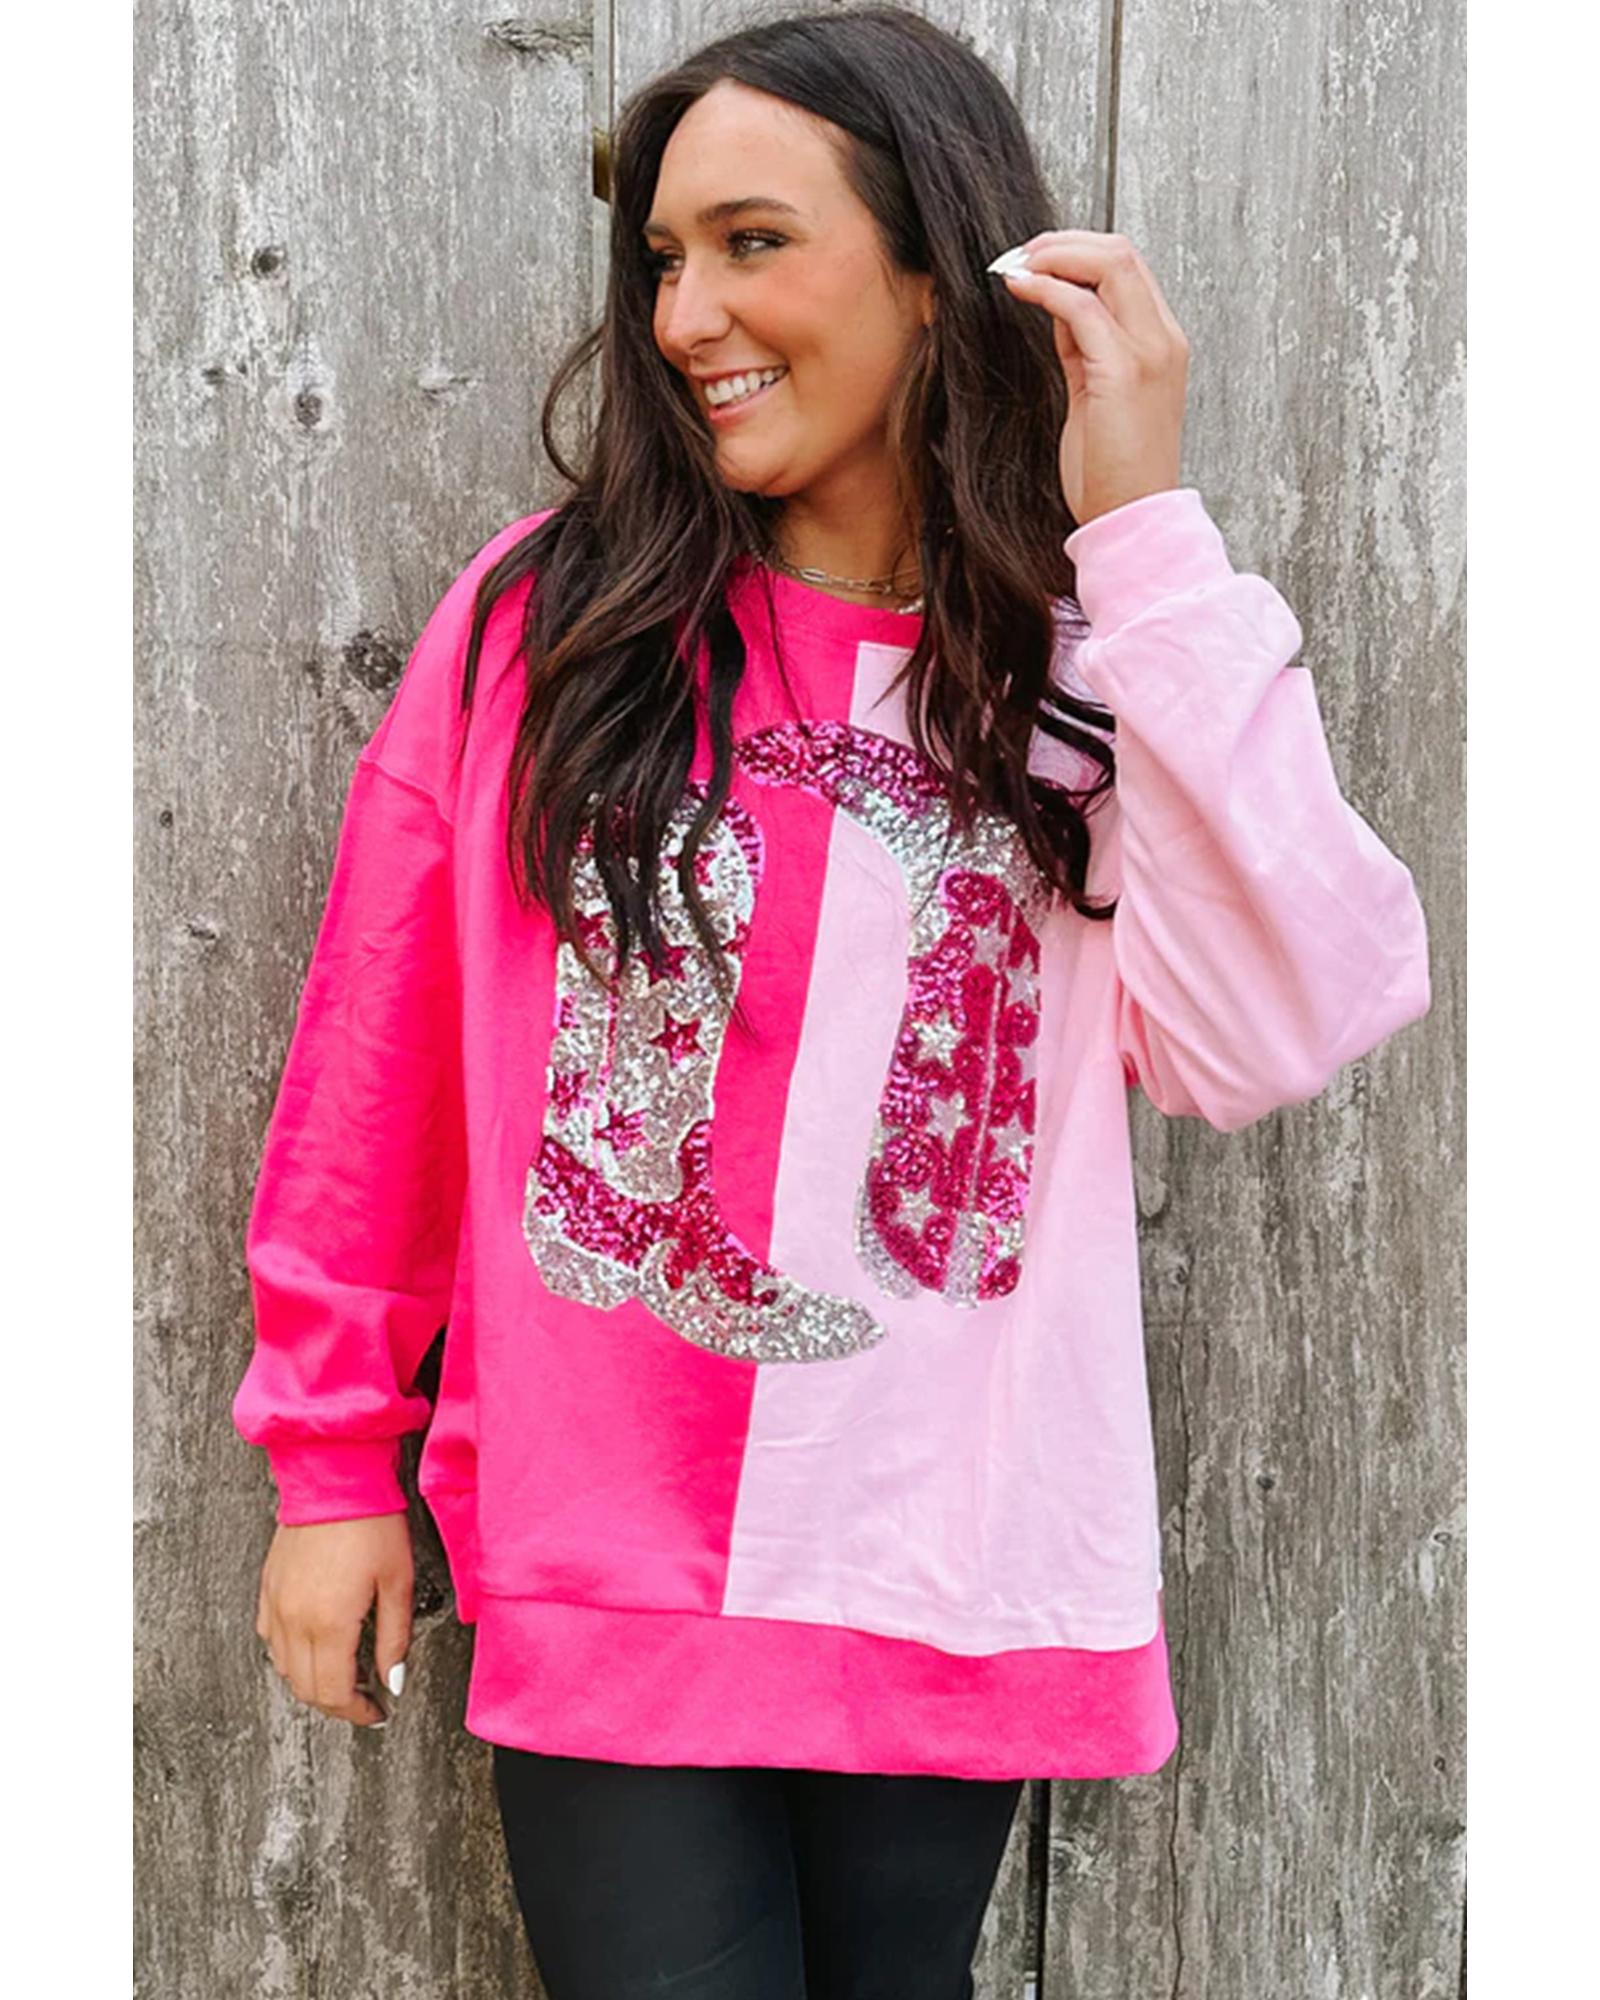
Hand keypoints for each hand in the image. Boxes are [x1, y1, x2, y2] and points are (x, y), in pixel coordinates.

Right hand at [255, 1514, 412, 1727]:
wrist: (334, 1478)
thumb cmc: (372, 1523)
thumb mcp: (398, 1582)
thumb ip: (394, 1637)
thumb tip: (392, 1680)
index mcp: (329, 1623)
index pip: (334, 1693)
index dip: (357, 1713)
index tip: (377, 1713)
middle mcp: (294, 1620)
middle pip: (306, 1689)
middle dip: (336, 1703)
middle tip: (364, 1699)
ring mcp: (275, 1604)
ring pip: (284, 1668)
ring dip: (312, 1681)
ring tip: (343, 1674)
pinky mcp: (268, 1587)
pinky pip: (269, 1639)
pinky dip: (289, 1655)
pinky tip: (313, 1645)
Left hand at [997, 229, 1189, 528]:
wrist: (1132, 517)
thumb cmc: (1112, 469)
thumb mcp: (1095, 395)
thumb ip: (1084, 349)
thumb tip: (1059, 306)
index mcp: (1162, 343)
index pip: (1127, 268)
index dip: (1078, 252)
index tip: (1036, 259)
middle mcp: (1164, 339)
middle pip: (1121, 252)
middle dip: (1064, 242)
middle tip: (1020, 254)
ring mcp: (1149, 352)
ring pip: (1109, 264)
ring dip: (1053, 256)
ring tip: (1015, 266)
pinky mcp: (1123, 371)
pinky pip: (1082, 307)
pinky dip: (1047, 288)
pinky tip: (1020, 288)